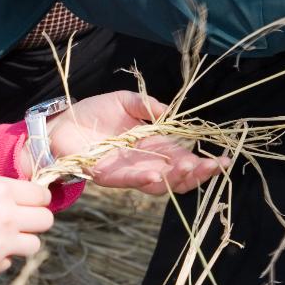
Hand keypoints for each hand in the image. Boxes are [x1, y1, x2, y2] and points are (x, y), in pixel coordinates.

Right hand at [0, 174, 52, 275]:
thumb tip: (17, 197)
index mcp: (3, 190)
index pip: (43, 196)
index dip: (38, 198)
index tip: (31, 202)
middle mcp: (8, 216)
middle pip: (46, 221)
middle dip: (36, 219)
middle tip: (22, 220)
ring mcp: (1, 243)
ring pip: (34, 245)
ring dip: (22, 241)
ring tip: (3, 237)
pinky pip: (8, 263)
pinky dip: (0, 258)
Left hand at [26, 89, 226, 196]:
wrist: (61, 123)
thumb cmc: (93, 112)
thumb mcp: (124, 101)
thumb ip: (145, 105)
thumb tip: (168, 112)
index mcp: (152, 144)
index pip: (183, 156)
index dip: (202, 161)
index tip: (224, 160)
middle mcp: (144, 161)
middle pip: (176, 175)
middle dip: (196, 173)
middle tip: (212, 167)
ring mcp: (127, 171)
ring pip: (158, 183)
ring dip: (175, 178)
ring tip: (191, 168)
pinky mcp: (107, 175)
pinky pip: (129, 180)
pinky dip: (143, 179)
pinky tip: (158, 176)